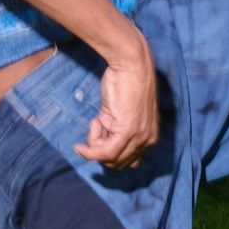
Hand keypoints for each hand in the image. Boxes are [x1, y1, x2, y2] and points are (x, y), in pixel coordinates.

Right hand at [75, 33, 158, 169]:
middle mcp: (148, 141)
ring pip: (109, 159)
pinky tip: (79, 146)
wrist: (130, 64)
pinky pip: (104, 152)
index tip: (100, 133)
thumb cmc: (124, 83)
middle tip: (97, 126)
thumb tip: (99, 148)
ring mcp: (139, 137)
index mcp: (150, 137)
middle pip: (117, 163)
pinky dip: (88, 151)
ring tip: (96, 122)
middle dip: (100, 150)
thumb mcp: (120, 114)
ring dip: (94, 145)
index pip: (127, 162)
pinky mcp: (127, 130)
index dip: (108, 153)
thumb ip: (114, 132)